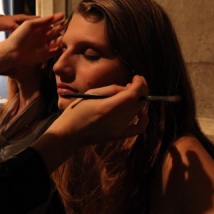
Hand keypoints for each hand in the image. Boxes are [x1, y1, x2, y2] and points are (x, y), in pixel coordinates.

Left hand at [2, 13, 64, 70]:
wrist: (13, 52)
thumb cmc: (19, 36)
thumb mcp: (30, 24)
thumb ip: (42, 21)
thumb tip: (53, 16)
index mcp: (37, 29)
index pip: (49, 23)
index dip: (56, 19)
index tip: (63, 15)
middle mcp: (41, 37)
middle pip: (53, 31)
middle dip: (60, 27)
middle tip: (67, 23)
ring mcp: (44, 46)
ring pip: (56, 41)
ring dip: (61, 37)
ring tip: (67, 33)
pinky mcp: (46, 55)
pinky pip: (55, 51)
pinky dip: (60, 47)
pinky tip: (64, 43)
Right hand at [32, 76, 149, 171]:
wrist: (69, 133)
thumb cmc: (76, 111)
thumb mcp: (91, 93)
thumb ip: (111, 89)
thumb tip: (128, 88)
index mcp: (106, 107)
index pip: (133, 94)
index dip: (140, 84)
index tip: (137, 77)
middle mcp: (115, 120)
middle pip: (138, 102)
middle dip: (139, 90)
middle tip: (130, 85)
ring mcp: (118, 130)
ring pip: (139, 111)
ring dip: (137, 100)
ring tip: (127, 95)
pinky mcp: (119, 136)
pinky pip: (139, 128)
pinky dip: (144, 118)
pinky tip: (140, 112)